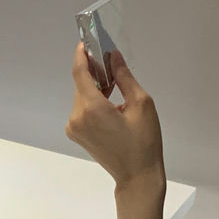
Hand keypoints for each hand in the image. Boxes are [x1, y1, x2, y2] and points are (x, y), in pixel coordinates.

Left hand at [65, 44, 165, 196]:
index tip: (86, 43)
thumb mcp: (141, 104)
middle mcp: (77, 117)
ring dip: (95, 89)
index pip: (80, 73)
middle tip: (110, 63)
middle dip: (94, 72)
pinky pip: (83, 110)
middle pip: (81, 85)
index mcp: (92, 108)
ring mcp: (74, 127)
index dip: (82, 55)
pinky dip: (93, 102)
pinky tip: (111, 104)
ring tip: (115, 87)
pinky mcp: (77, 134)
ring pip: (82, 97)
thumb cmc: (144, 142)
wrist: (136, 175)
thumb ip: (124, 77)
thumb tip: (114, 57)